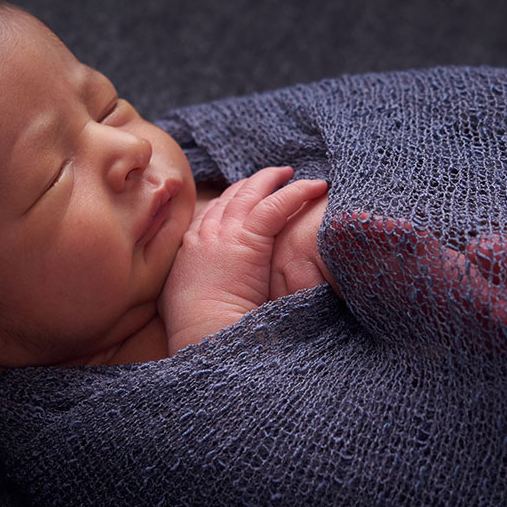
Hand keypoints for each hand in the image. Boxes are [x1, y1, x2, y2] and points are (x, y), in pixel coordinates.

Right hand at [161, 167, 328, 351]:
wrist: (202, 332)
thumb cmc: (202, 331)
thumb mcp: (194, 302)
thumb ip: (209, 288)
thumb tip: (221, 292)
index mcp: (191, 249)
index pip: (212, 213)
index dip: (231, 201)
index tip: (247, 198)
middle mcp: (205, 233)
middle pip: (231, 196)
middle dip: (252, 184)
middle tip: (272, 177)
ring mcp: (225, 232)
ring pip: (252, 192)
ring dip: (274, 180)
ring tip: (293, 174)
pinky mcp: (248, 237)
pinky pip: (276, 204)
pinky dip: (297, 192)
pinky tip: (315, 187)